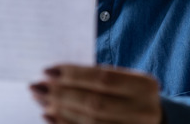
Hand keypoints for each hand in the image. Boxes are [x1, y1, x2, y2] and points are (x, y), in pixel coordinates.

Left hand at [30, 64, 162, 123]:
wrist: (153, 121)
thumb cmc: (130, 95)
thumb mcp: (123, 82)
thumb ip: (97, 78)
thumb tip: (54, 75)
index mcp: (144, 86)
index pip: (103, 78)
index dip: (73, 74)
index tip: (47, 70)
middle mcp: (143, 110)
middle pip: (95, 103)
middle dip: (61, 94)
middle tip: (36, 86)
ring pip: (90, 122)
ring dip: (60, 111)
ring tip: (40, 100)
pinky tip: (49, 116)